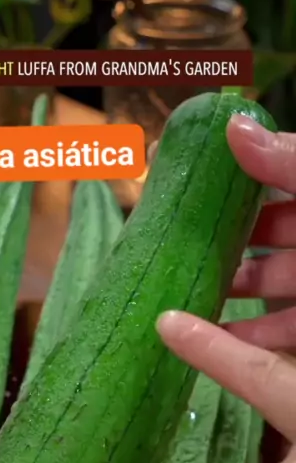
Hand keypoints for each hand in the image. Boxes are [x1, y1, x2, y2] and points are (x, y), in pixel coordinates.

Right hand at [149, 115, 295, 350]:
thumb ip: (289, 161)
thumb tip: (232, 125)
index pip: (280, 178)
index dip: (240, 176)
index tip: (192, 176)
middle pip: (269, 235)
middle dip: (224, 239)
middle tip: (178, 240)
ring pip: (268, 289)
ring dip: (225, 290)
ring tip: (180, 290)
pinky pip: (275, 335)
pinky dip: (242, 337)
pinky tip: (207, 335)